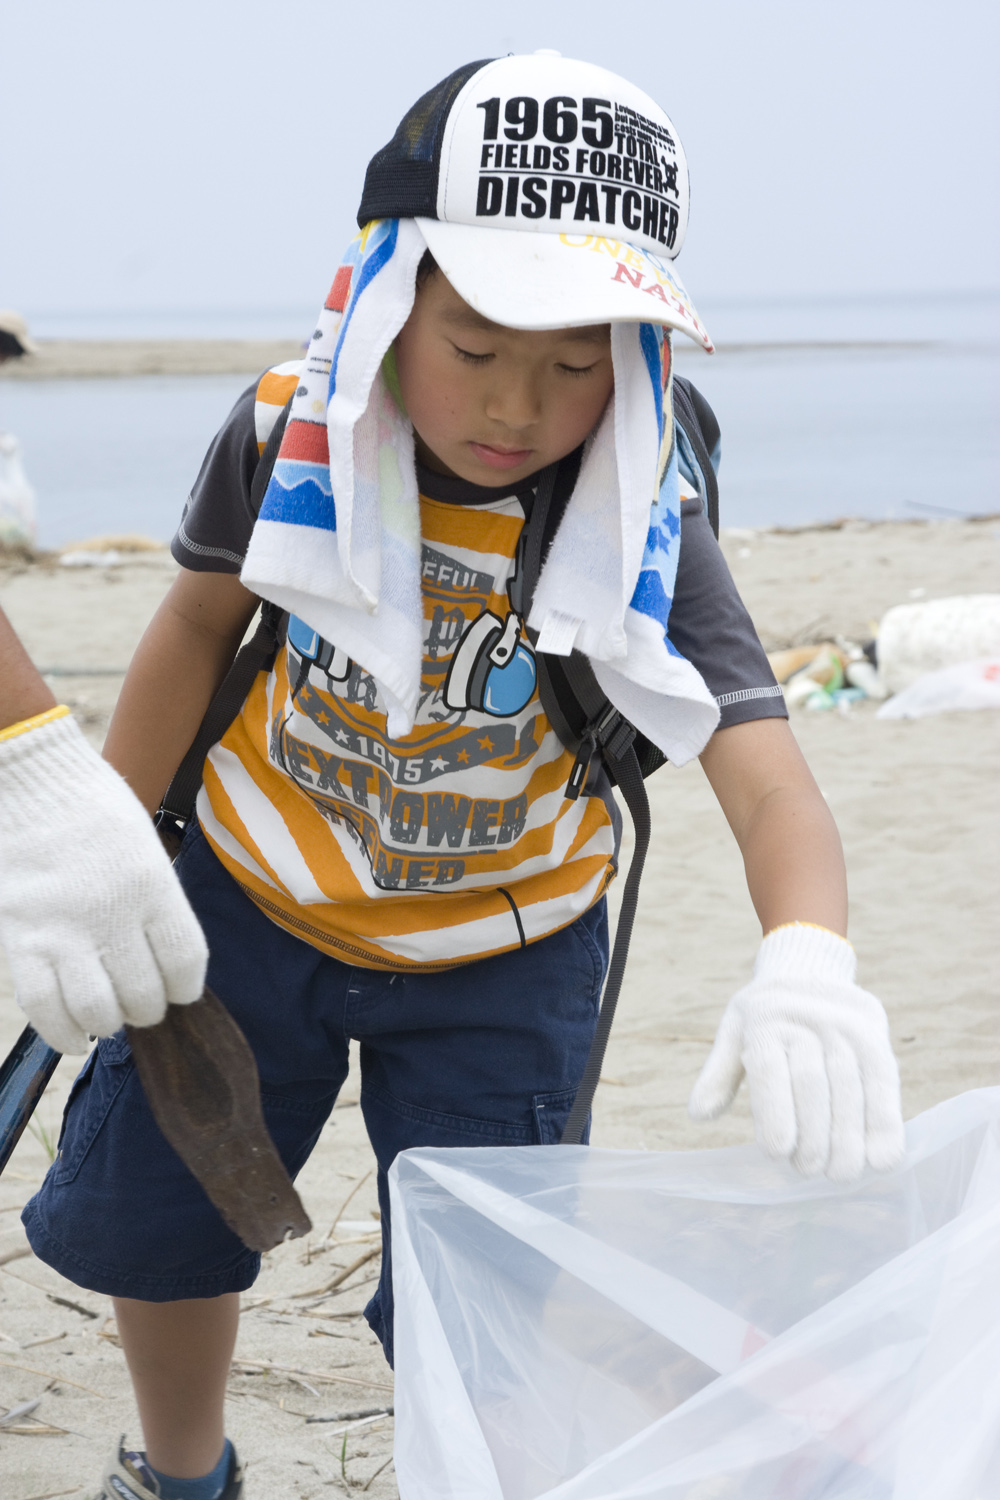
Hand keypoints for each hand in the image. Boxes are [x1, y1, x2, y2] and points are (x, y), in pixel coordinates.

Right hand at [0, 712, 207, 1052]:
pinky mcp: (21, 939)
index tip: (180, 991)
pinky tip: (75, 1034)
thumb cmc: (93, 809)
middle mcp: (113, 913)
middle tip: (140, 1003)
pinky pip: (43, 1006)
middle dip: (147, 1009)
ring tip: (109, 1015)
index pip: (186, 962)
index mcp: (153, 886)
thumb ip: (157, 904)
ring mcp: (63, 930)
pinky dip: (62, 1032)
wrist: (29, 782)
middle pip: (144, 994)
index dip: (186, 988)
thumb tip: (165, 963)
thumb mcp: (145, 847)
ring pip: (97, 1009)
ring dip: (109, 1023)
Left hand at [688, 923, 903, 1181]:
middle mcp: (807, 1019)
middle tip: (809, 1172)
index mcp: (764, 1018)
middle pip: (812, 1084)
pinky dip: (885, 1123)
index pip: (770, 1070)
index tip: (779, 1154)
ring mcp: (844, 1025)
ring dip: (849, 1138)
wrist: (807, 967)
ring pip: (850, 1087)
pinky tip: (882, 1159)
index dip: (776, 1114)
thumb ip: (719, 1073)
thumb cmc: (764, 1015)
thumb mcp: (734, 1033)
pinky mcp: (875, 1035)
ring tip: (841, 1174)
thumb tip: (698, 1114)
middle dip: (813, 1136)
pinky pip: (883, 1083)